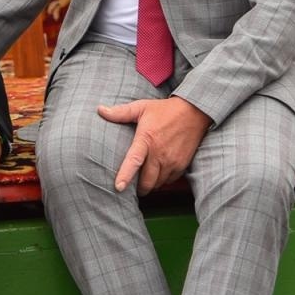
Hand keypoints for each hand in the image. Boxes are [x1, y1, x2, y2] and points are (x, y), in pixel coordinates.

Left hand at [97, 95, 211, 194]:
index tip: (118, 188)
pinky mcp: (182, 165)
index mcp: (147, 139)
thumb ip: (120, 112)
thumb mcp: (141, 107)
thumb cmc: (165, 110)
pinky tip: (157, 173)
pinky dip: (162, 180)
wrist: (194, 112)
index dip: (125, 176)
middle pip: (147, 181)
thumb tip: (100, 110)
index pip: (134, 161)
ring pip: (158, 183)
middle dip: (138, 188)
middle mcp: (160, 153)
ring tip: (144, 180)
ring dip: (150, 184)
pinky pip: (169, 180)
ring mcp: (172, 161)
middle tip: (131, 187)